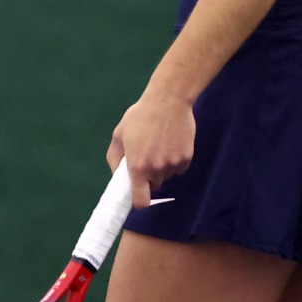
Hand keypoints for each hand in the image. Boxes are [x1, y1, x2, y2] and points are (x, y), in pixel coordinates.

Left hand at [105, 84, 194, 207]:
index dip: (139, 202)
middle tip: (145, 158)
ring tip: (158, 145)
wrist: (168, 100)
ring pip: (167, 176)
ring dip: (162, 168)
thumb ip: (115, 159)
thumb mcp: (119, 135)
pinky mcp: (186, 157)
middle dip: (149, 178)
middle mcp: (156, 169)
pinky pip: (179, 168)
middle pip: (154, 187)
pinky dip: (174, 161)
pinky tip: (170, 142)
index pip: (141, 201)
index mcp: (137, 166)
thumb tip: (117, 176)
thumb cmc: (140, 116)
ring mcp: (173, 164)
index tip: (138, 196)